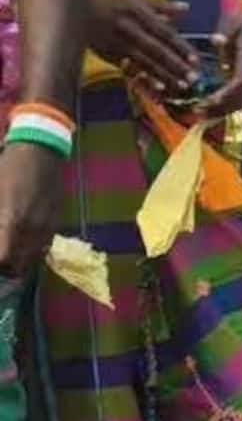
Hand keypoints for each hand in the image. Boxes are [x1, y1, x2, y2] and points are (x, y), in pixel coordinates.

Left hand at [0, 143, 63, 278]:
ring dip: (18, 263)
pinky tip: (20, 244)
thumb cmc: (6, 169)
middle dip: (5, 269)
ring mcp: (47, 227)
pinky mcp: (56, 222)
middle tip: (0, 263)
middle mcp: (32, 229)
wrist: (39, 151)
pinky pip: (42, 247)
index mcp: (11, 221)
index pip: (3, 259)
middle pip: (18, 266)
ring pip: (32, 259)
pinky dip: (30, 252)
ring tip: (7, 256)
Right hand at [87, 0, 196, 94]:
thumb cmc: (110, 3)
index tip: (196, 60)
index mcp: (138, 13)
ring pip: (145, 62)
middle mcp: (129, 29)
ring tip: (182, 86)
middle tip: (194, 78)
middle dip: (176, 65)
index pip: (164, 33)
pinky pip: (130, 68)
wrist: (73, 10)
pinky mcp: (109, 55)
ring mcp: (118, 44)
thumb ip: (162, 5)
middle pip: (156, 50)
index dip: (180, 47)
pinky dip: (145, 78)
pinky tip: (158, 87)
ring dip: (164, 75)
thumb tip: (186, 8)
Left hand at [200, 7, 241, 117]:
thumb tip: (215, 40)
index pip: (239, 80)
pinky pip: (240, 98)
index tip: (210, 100)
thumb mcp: (234, 23)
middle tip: (198, 111)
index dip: (226, 93)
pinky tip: (211, 111)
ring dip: (223, 110)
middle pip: (241, 97)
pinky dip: (226, 107)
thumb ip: (225, 33)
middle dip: (220, 107)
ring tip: (201, 115)